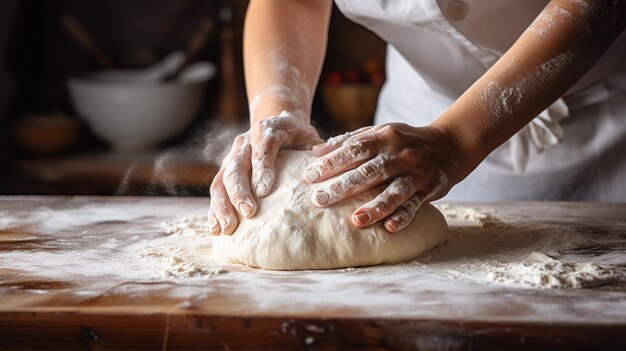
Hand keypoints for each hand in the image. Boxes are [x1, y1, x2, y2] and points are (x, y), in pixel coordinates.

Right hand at [208, 113, 322, 235]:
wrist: (275, 123)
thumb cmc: (297, 136)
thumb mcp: (309, 137)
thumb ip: (316, 150)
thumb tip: (325, 171)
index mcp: (267, 130)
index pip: (262, 148)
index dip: (262, 168)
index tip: (264, 190)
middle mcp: (244, 142)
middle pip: (237, 166)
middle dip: (240, 191)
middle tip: (248, 212)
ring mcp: (231, 156)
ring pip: (221, 180)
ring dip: (222, 205)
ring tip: (226, 228)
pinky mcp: (225, 170)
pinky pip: (216, 190)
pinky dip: (214, 210)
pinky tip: (215, 229)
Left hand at [304, 123, 460, 232]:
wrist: (449, 144)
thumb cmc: (404, 140)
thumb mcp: (379, 132)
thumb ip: (349, 141)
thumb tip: (316, 151)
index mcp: (384, 137)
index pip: (354, 149)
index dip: (331, 162)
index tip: (309, 176)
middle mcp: (399, 154)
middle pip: (368, 172)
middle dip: (342, 186)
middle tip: (318, 200)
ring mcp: (415, 173)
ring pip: (394, 191)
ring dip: (375, 206)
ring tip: (355, 220)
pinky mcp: (429, 189)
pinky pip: (415, 205)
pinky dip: (404, 216)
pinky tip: (390, 228)